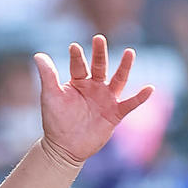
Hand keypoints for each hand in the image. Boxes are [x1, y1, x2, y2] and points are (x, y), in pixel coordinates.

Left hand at [33, 36, 153, 166]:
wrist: (63, 148)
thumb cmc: (55, 121)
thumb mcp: (50, 97)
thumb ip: (47, 76)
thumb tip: (38, 55)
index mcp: (79, 82)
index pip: (79, 65)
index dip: (76, 57)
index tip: (73, 47)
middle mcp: (95, 87)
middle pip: (100, 66)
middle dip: (100, 53)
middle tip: (98, 39)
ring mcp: (106, 99)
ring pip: (119, 79)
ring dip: (125, 67)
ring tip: (129, 52)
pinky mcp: (115, 114)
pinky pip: (130, 104)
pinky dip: (140, 97)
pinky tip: (149, 88)